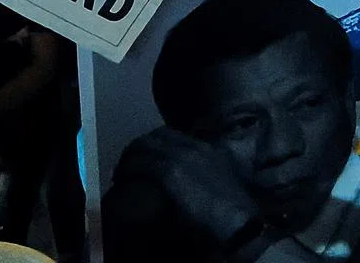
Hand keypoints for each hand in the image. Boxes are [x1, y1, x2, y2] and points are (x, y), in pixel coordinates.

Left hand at [113, 127, 258, 241]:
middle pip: (153, 138)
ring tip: (121, 175)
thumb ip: (217, 170)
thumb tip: (206, 176)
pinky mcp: (169, 174)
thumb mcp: (229, 182)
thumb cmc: (235, 210)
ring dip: (128, 160)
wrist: (238, 225)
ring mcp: (180, 158)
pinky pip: (139, 165)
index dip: (152, 143)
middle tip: (127, 166)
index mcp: (206, 148)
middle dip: (136, 149)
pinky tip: (121, 181)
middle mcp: (192, 147)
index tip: (144, 156)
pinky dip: (127, 170)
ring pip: (142, 148)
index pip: (169, 134)